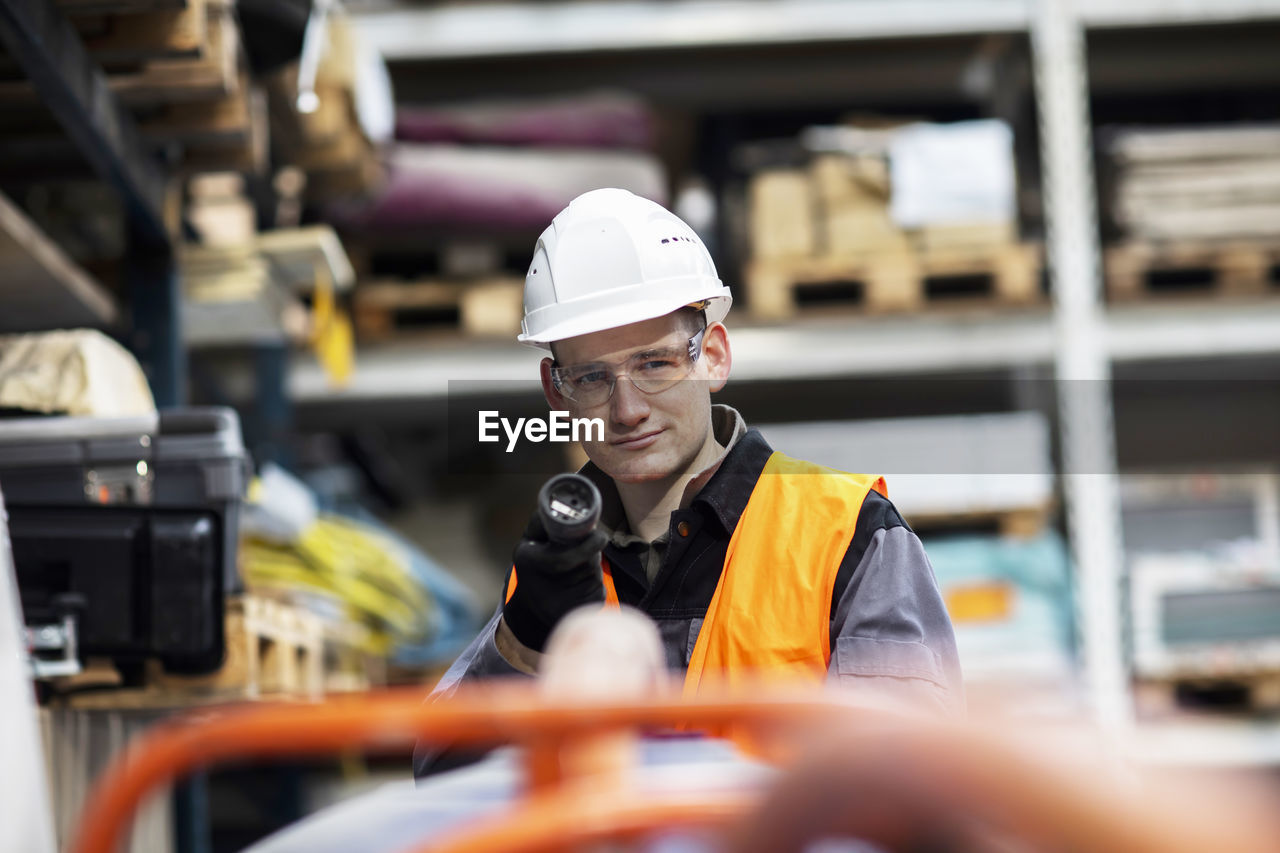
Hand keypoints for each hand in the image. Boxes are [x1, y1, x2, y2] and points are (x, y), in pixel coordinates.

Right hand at [502, 514, 608, 651]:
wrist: (531, 611)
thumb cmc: (534, 568)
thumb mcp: (529, 544)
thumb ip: (543, 522)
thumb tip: (560, 502)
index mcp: (529, 563)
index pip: (565, 557)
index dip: (587, 545)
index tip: (600, 536)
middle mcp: (542, 589)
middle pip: (584, 565)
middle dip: (594, 553)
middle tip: (594, 543)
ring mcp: (559, 607)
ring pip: (592, 578)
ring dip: (594, 568)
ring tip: (581, 566)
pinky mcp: (575, 616)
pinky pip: (596, 594)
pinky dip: (595, 585)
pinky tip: (582, 586)